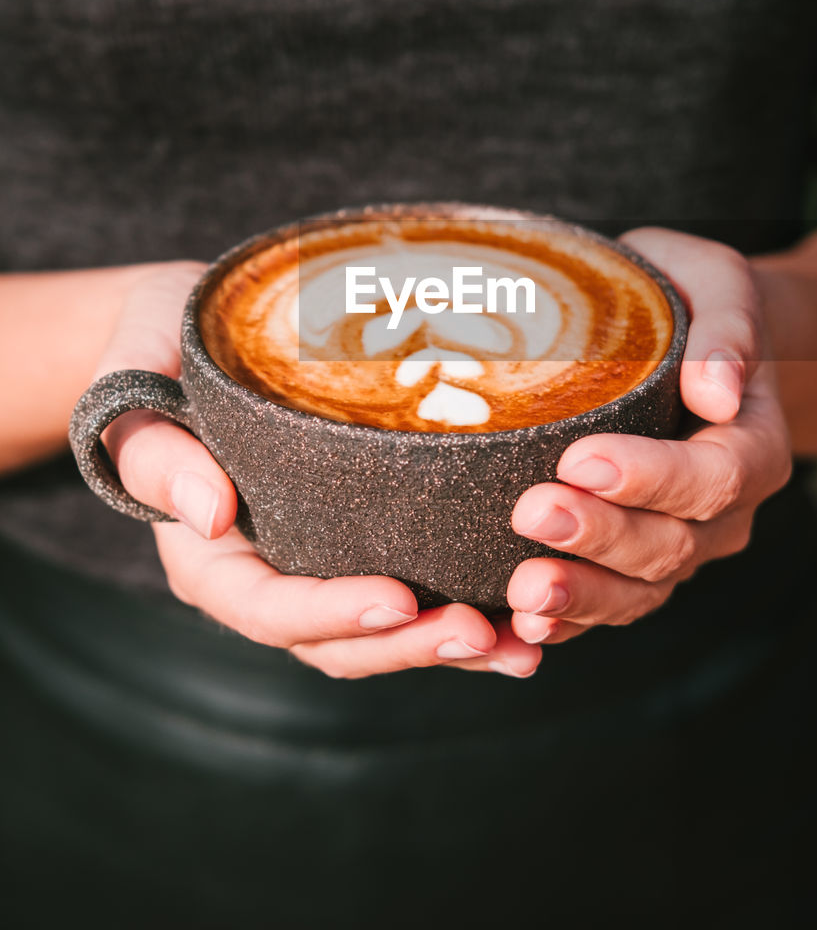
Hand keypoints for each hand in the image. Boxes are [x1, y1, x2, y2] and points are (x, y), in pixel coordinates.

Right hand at [92, 262, 541, 679]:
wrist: (185, 325)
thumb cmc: (155, 346)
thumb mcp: (135, 383)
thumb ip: (156, 450)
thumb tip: (209, 516)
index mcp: (208, 556)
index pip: (269, 609)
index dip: (334, 614)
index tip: (400, 600)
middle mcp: (264, 574)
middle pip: (337, 641)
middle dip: (410, 645)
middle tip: (486, 634)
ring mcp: (313, 563)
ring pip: (383, 632)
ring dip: (452, 645)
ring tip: (527, 643)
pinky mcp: (354, 540)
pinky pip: (409, 592)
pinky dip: (463, 606)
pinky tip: (527, 608)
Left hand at [507, 229, 792, 644]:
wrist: (681, 342)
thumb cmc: (689, 299)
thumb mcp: (716, 281)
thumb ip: (728, 330)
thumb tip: (717, 389)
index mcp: (752, 444)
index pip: (715, 476)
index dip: (652, 476)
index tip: (582, 458)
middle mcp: (721, 512)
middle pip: (671, 543)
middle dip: (600, 536)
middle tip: (531, 512)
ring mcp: (677, 545)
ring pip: (638, 591)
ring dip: (580, 596)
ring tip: (521, 593)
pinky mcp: (629, 564)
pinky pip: (603, 606)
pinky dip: (564, 624)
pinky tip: (515, 628)